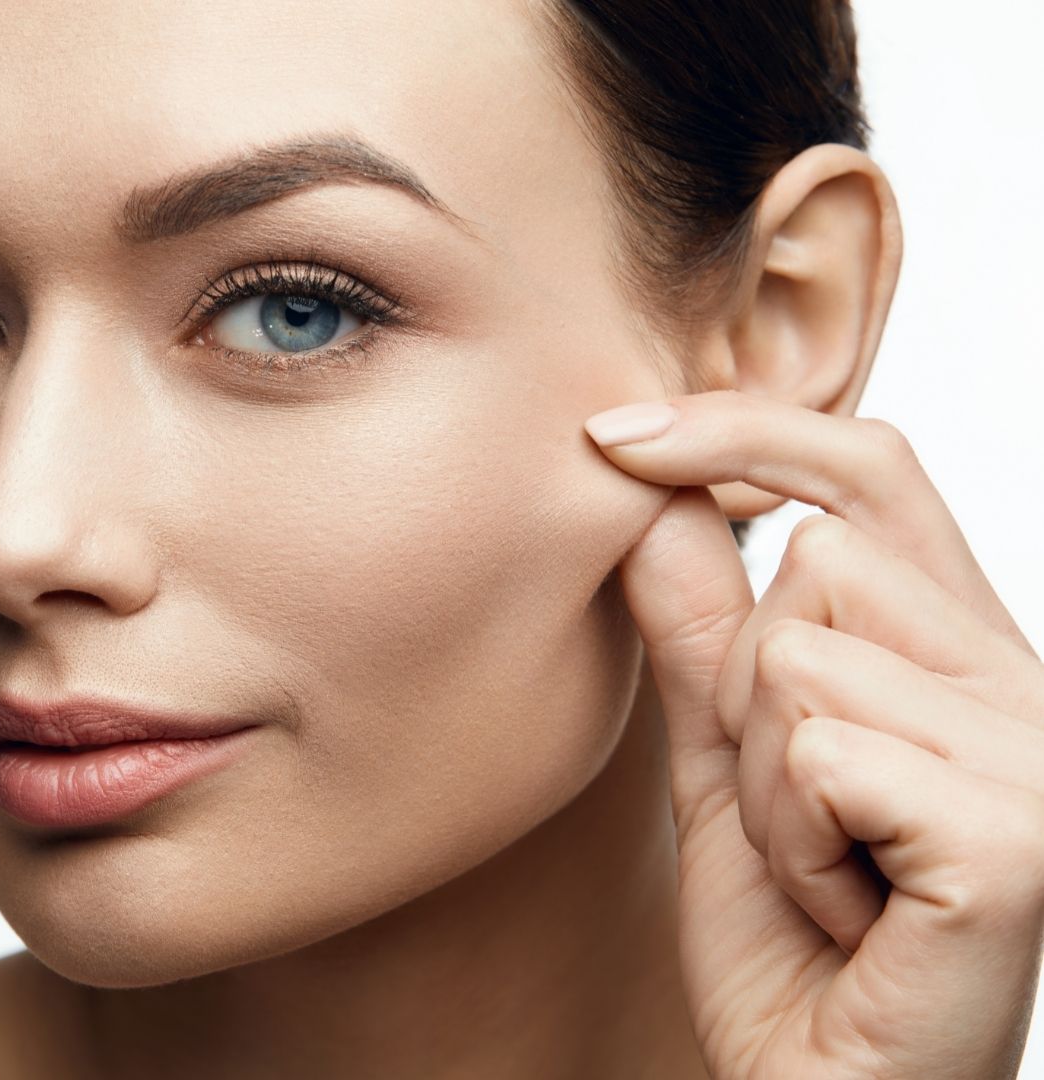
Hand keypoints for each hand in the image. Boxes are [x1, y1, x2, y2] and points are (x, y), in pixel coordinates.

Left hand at [584, 389, 1043, 1078]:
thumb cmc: (793, 945)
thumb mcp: (726, 766)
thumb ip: (699, 635)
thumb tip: (648, 496)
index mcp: (964, 654)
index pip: (872, 472)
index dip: (745, 430)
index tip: (611, 437)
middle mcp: (1026, 684)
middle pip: (813, 564)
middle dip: (748, 698)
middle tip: (800, 817)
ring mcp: (1036, 756)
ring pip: (801, 659)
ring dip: (766, 785)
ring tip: (825, 871)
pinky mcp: (1015, 835)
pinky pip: (820, 753)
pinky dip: (790, 842)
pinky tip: (846, 911)